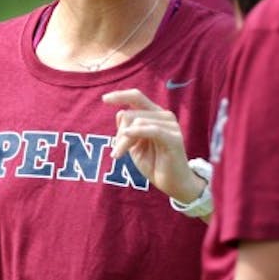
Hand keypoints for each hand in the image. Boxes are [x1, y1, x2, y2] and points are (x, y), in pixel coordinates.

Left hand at [103, 88, 203, 203]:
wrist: (173, 184)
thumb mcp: (134, 146)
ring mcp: (171, 126)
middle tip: (115, 152)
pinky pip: (152, 130)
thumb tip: (120, 112)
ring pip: (137, 122)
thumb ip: (127, 130)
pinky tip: (126, 135)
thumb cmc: (154, 164)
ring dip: (124, 141)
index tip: (104, 99)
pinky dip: (137, 131)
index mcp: (155, 115)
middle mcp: (164, 116)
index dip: (120, 96)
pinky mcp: (174, 138)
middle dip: (119, 134)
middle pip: (132, 114)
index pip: (137, 97)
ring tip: (118, 155)